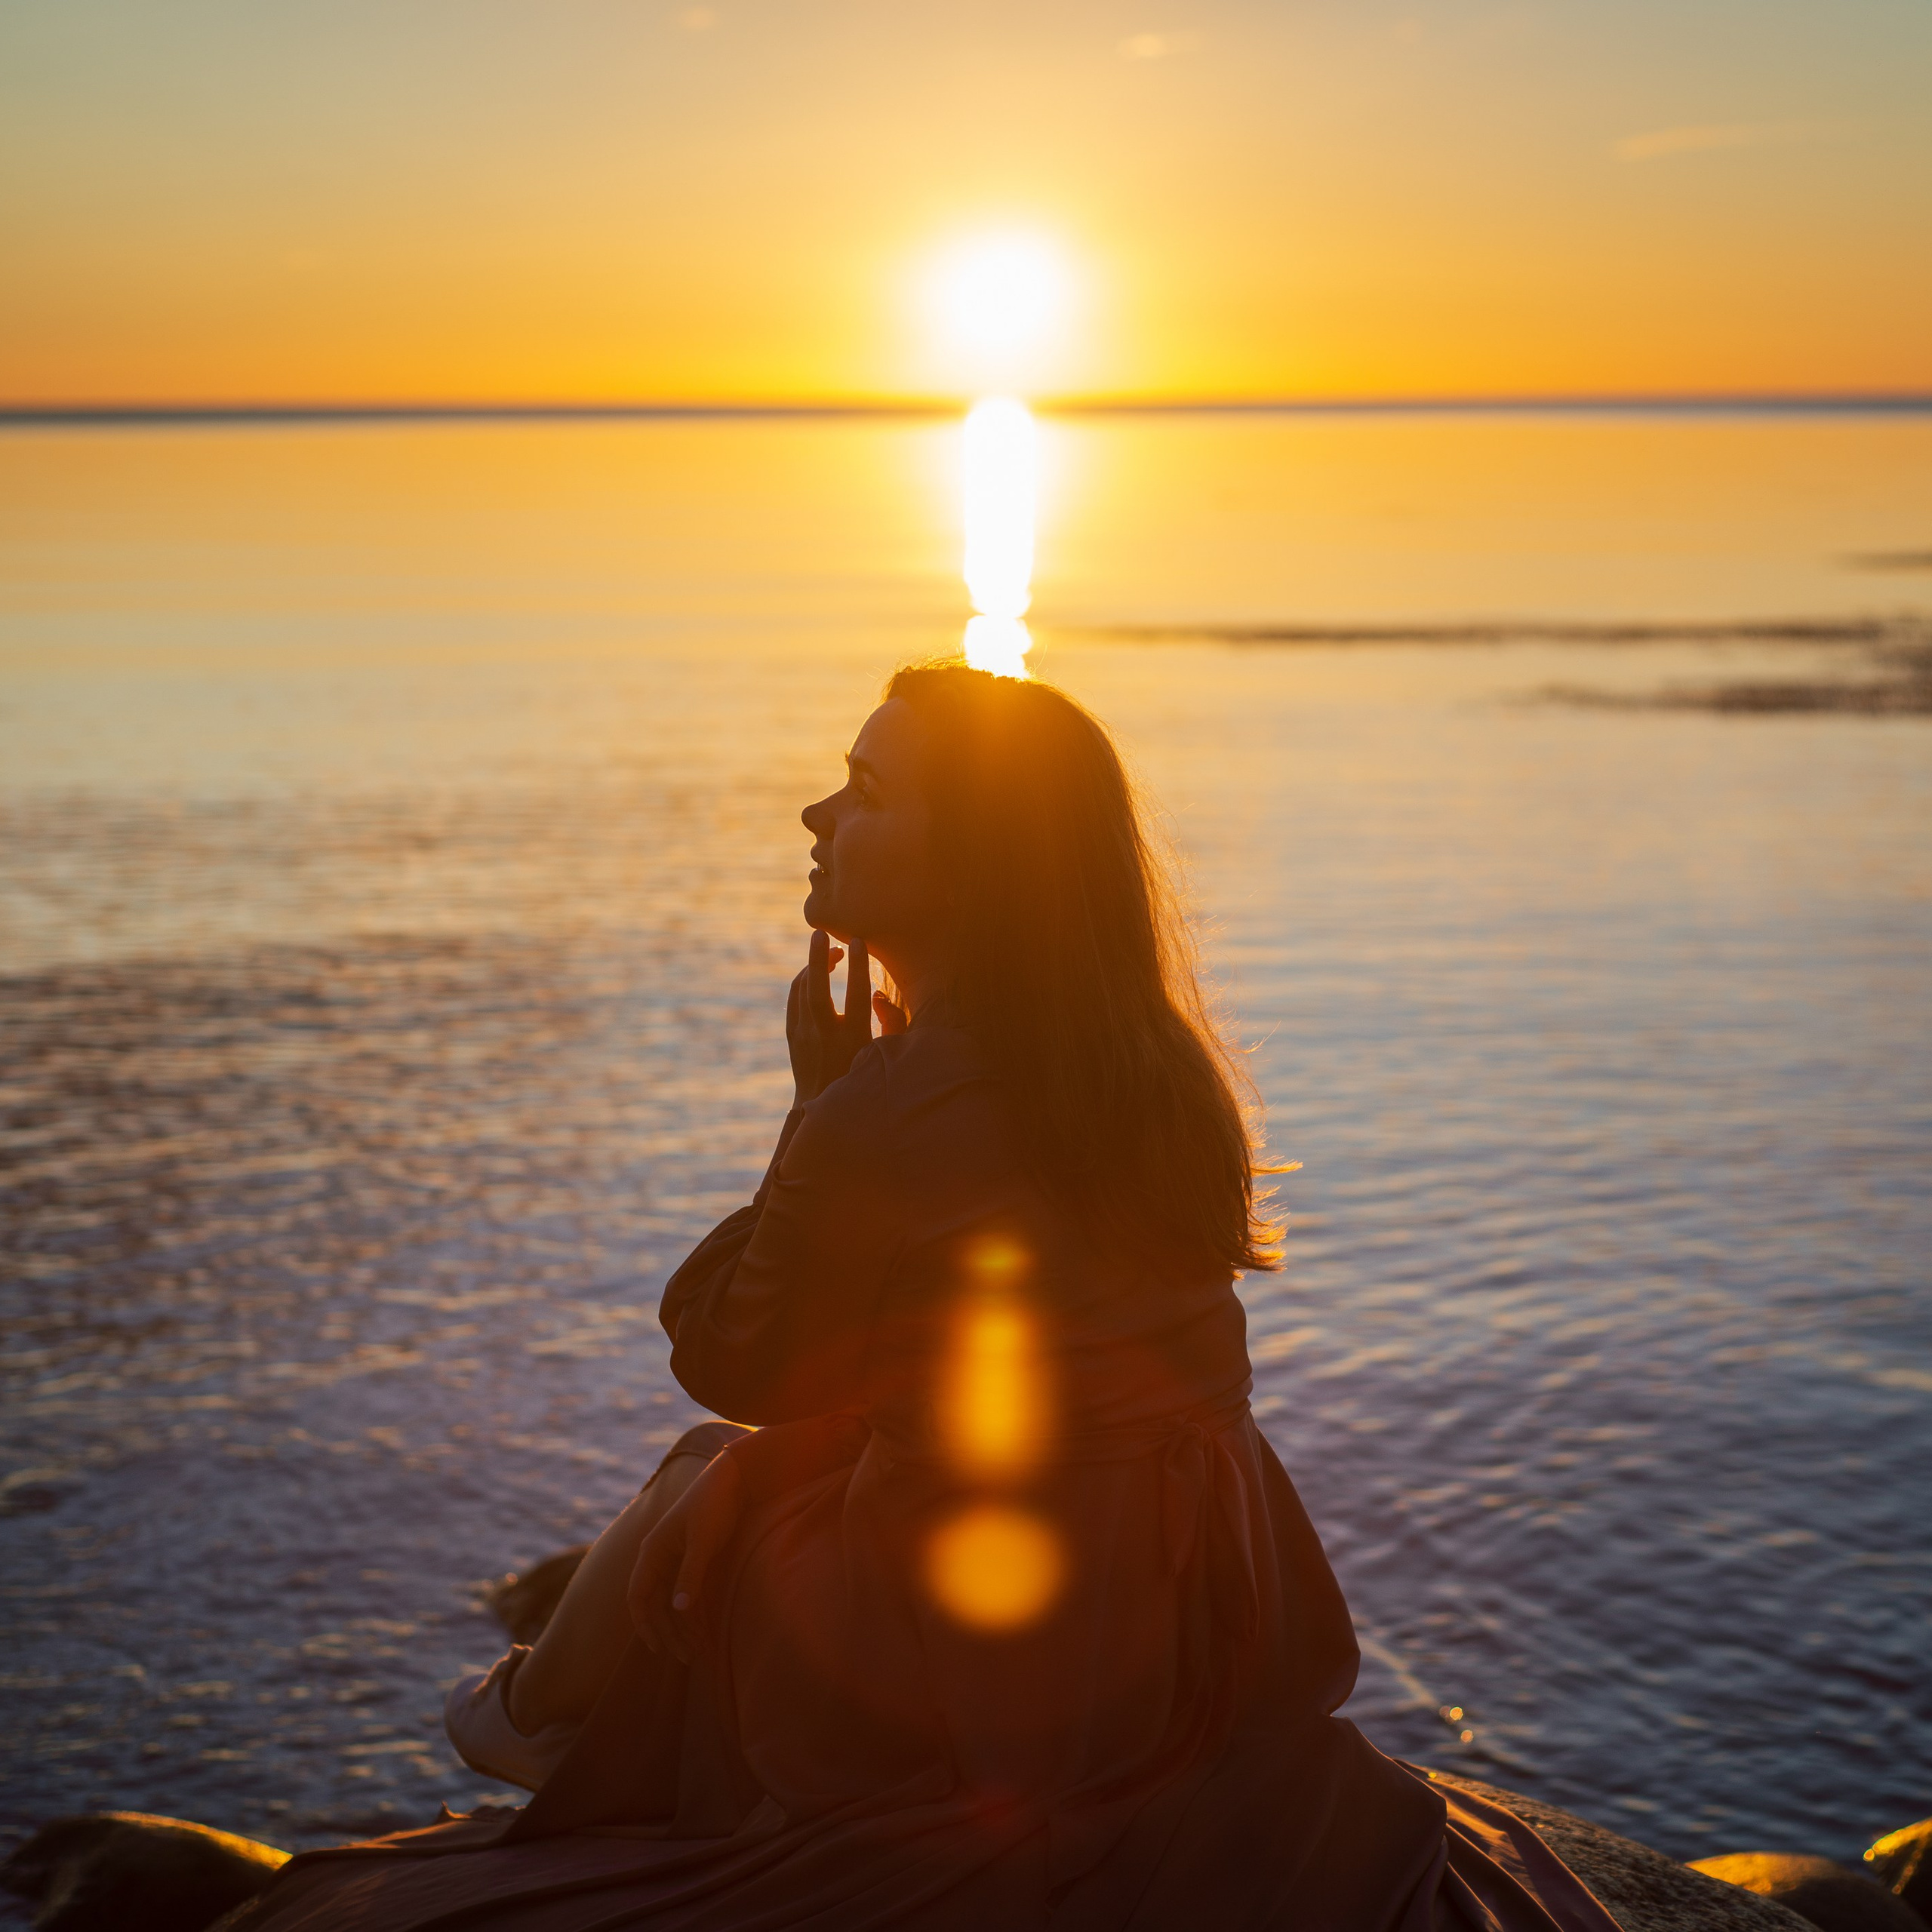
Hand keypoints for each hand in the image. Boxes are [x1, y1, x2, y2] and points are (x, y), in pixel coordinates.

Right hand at [626, 1451, 744, 1665]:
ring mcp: (675, 1559)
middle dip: (669, 1632)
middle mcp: (659, 1557)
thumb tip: (677, 1611)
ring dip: (682, 1627)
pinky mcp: (693, 1560)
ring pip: (672, 1603)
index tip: (657, 1648)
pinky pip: (687, 1593)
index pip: (638, 1595)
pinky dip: (694, 1613)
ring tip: (699, 1651)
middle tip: (688, 1657)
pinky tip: (705, 1631)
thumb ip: (690, 1574)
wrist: (734, 1479)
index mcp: (653, 1550)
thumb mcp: (703, 1541)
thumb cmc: (714, 1505)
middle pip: (656, 1605)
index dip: (645, 1624)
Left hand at [787, 928, 891, 1105]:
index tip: (857, 941)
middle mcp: (824, 1036)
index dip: (856, 966)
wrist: (822, 1104)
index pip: (854, 995)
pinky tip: (816, 972)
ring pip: (801, 989)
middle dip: (818, 958)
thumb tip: (878, 992)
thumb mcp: (885, 1052)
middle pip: (815, 989)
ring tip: (832, 953)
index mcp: (852, 1039)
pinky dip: (803, 979)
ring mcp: (804, 1035)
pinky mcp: (792, 1034)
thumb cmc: (861, 1073)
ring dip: (813, 966)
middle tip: (821, 933)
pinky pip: (794, 997)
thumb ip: (892, 1021)